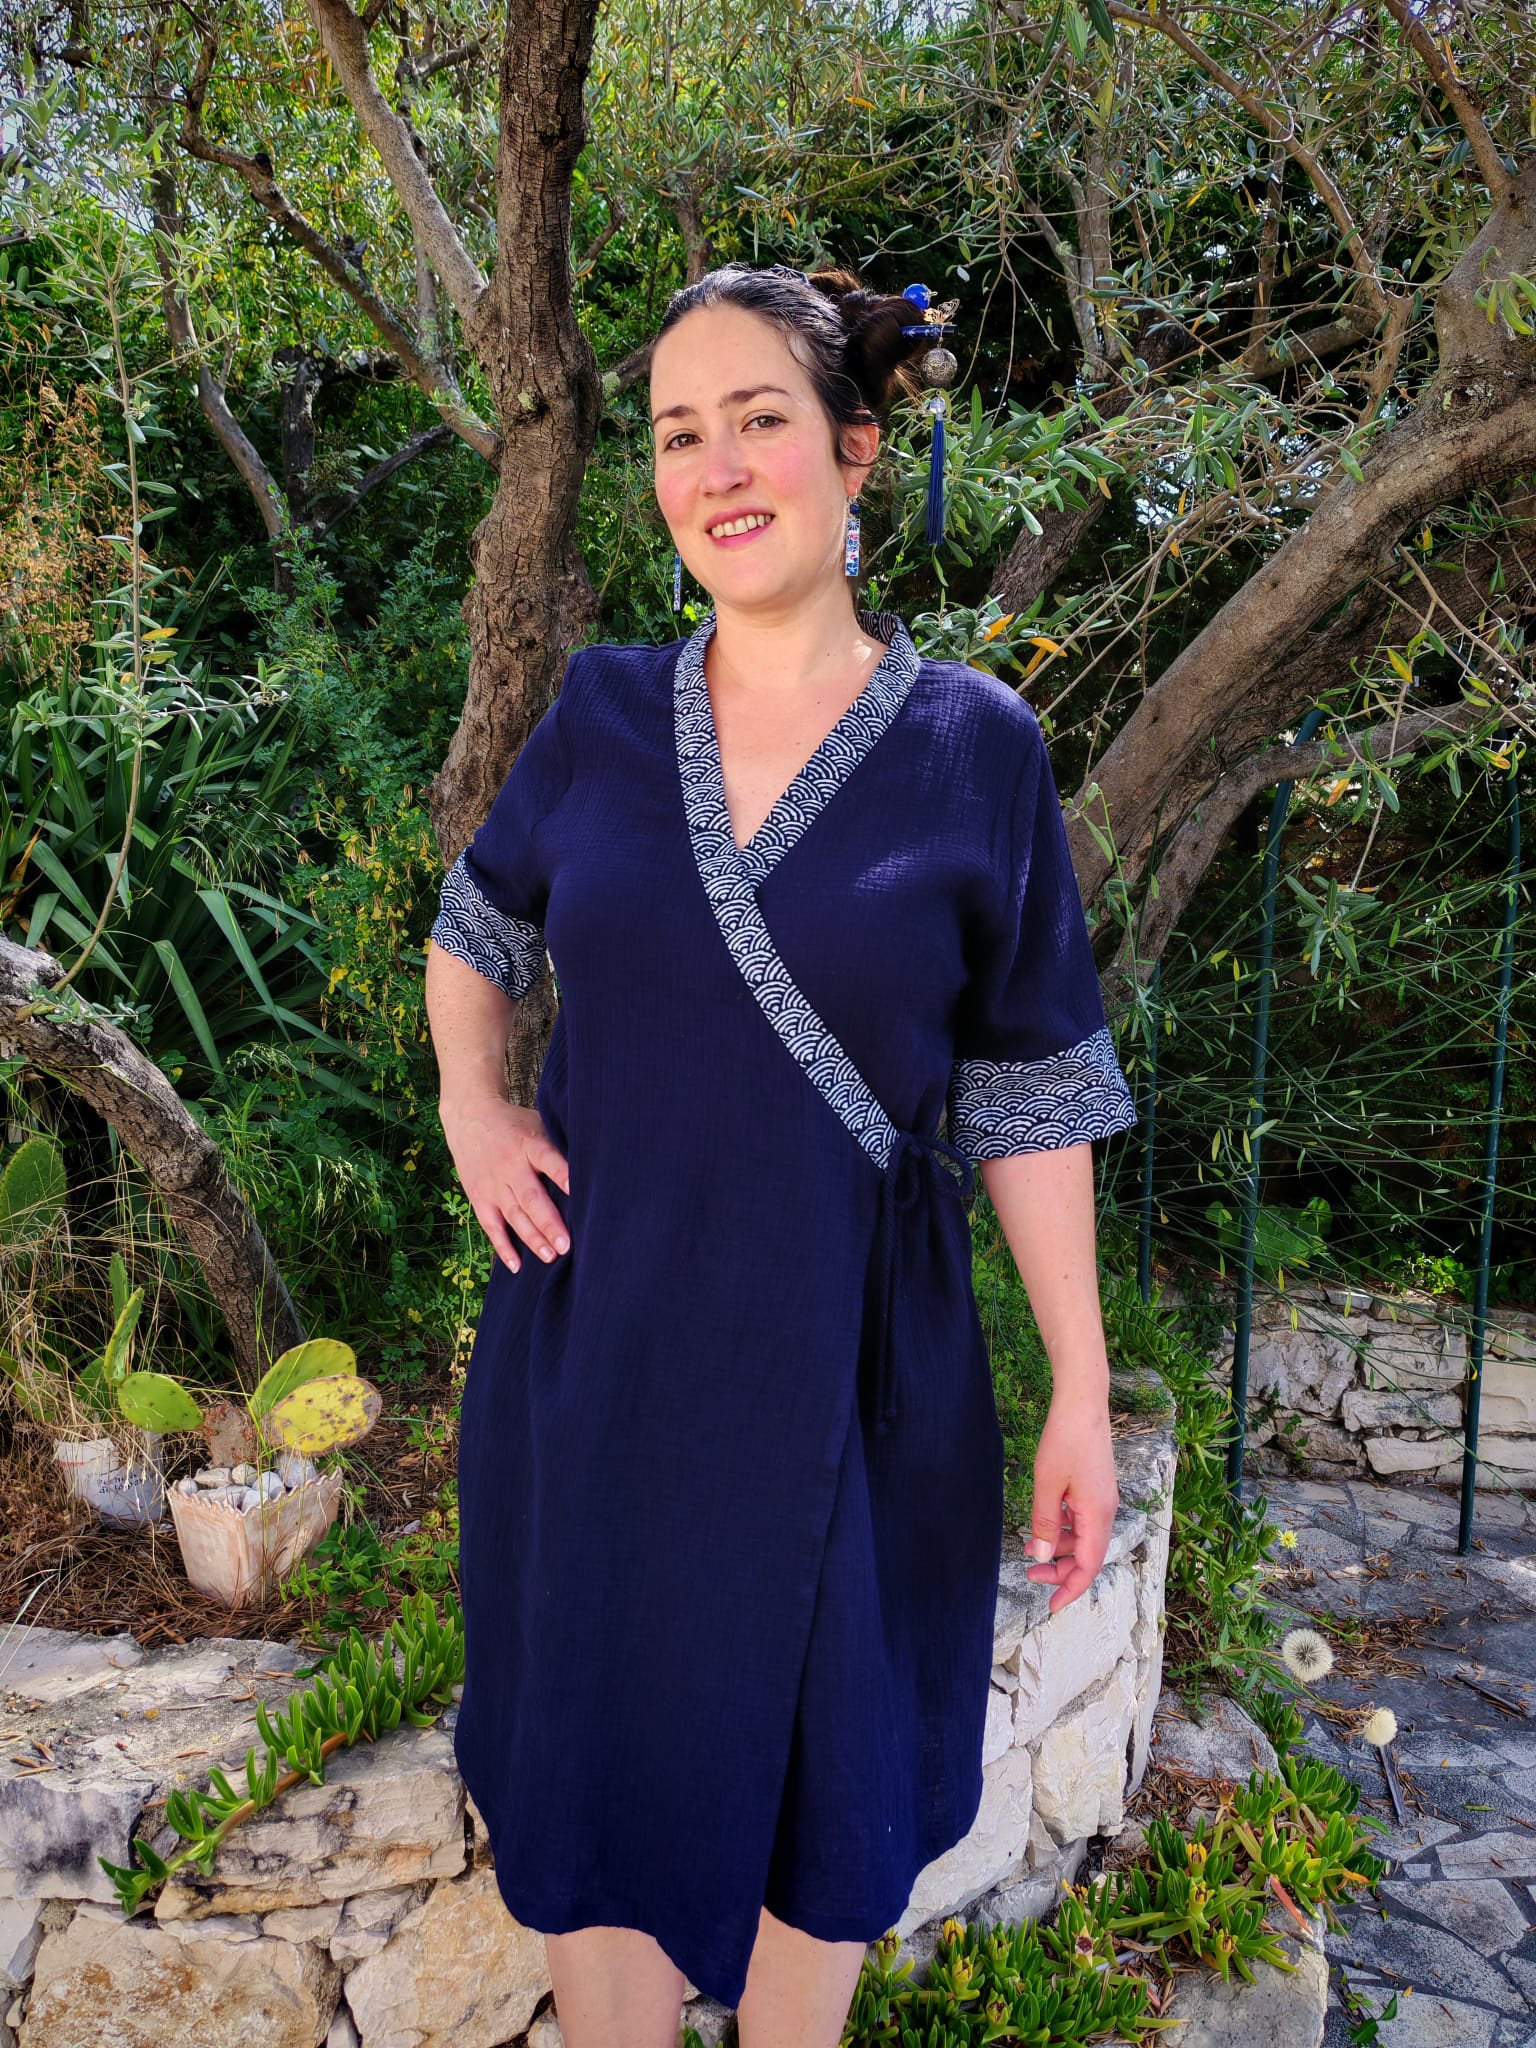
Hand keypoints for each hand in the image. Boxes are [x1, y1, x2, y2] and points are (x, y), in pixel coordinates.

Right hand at [439, 1095, 570, 1272]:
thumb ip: (558, 1145)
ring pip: (513, 1216)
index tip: (578, 1191)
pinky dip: (503, 1247)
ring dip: (531, 1239)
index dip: (563, 1175)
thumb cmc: (515, 1124)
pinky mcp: (479, 1197)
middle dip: (549, 1223)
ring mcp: (493, 1184)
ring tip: (550, 1257)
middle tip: (566, 1245)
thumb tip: (594, 1167)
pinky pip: (491, 1226)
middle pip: (531, 1198)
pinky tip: (517, 1265)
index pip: (549, 1160)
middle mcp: (510, 1166)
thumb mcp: (538, 1123)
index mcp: (530, 1144)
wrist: (469, 1118)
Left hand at [1025, 1395, 1118, 1614]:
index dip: (1071, 1589)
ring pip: (1084, 1539)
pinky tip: (1044, 1525)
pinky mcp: (1097, 1490)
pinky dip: (1064, 1530)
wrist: (1083, 1404)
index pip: (1088, 1566)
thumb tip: (1040, 1556)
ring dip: (1059, 1549)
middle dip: (1060, 1571)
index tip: (1051, 1606)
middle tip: (1031, 1573)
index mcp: (1098, 1516)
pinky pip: (1083, 1521)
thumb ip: (1044, 1523)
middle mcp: (1107, 1512)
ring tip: (1029, 1549)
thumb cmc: (1065, 1441)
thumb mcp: (1047, 1485)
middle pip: (1087, 1555)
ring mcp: (1103, 1500)